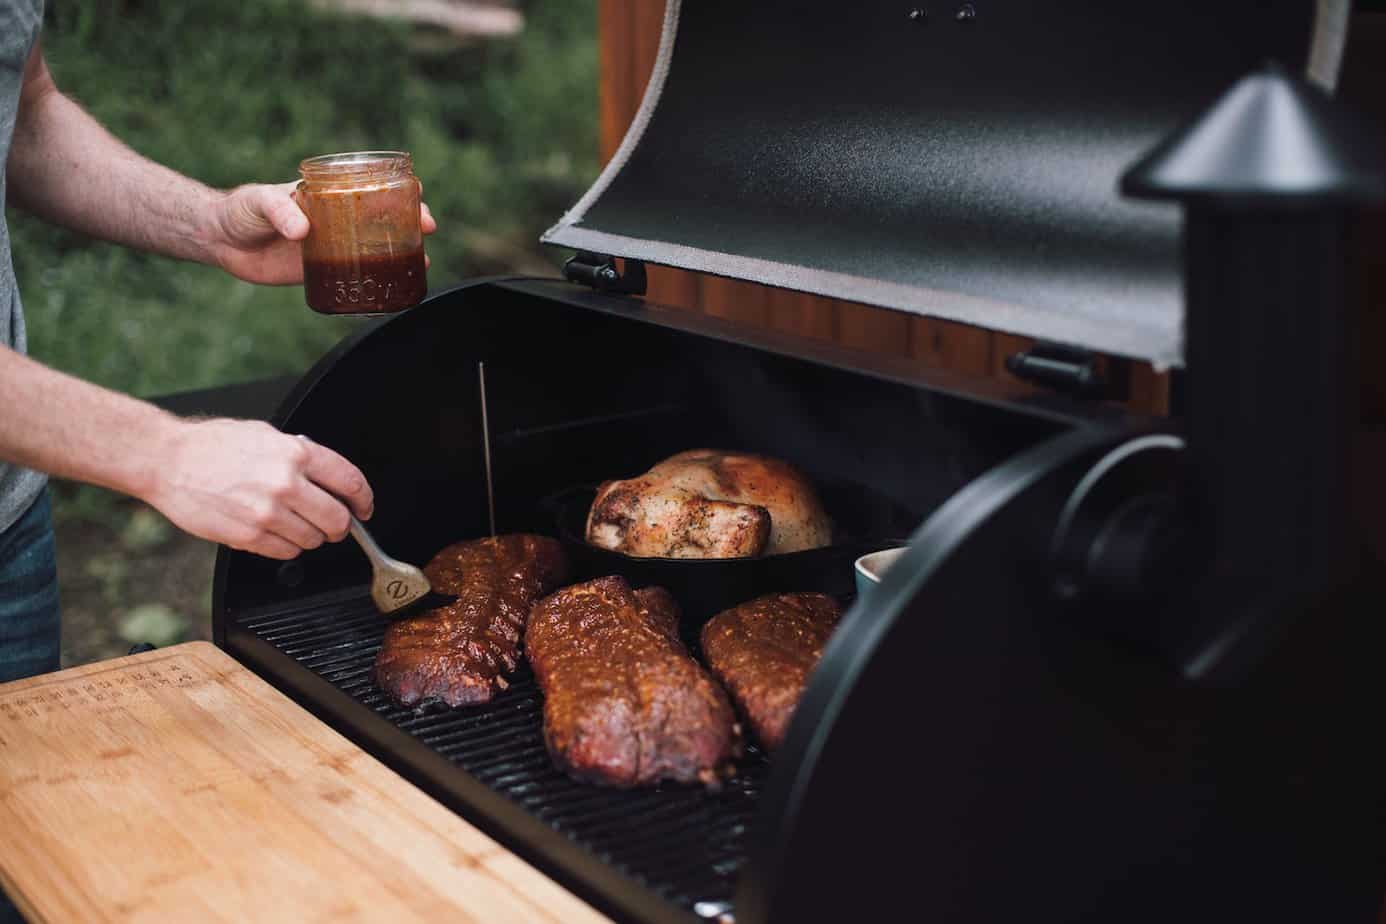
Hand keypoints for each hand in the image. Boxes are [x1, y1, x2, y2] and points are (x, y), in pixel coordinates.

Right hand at [143, 418, 374, 559]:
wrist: (168, 461)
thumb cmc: (213, 445)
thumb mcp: (266, 434)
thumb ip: (301, 455)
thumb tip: (329, 477)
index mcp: (296, 454)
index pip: (350, 482)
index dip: (363, 500)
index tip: (363, 508)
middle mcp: (286, 483)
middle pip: (338, 520)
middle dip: (340, 525)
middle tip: (332, 523)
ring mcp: (267, 513)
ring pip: (313, 540)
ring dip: (310, 536)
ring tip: (291, 521)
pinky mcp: (248, 536)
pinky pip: (286, 552)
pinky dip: (286, 546)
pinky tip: (273, 530)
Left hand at [207, 182, 437, 284]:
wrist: (219, 239)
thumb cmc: (240, 209)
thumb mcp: (260, 201)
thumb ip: (280, 211)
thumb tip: (303, 230)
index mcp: (327, 195)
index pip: (370, 186)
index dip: (398, 189)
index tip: (418, 193)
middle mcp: (336, 218)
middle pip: (382, 217)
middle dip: (410, 221)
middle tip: (427, 229)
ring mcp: (331, 244)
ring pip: (374, 246)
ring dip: (401, 253)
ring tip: (423, 262)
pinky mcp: (320, 269)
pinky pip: (354, 274)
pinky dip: (375, 280)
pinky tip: (391, 288)